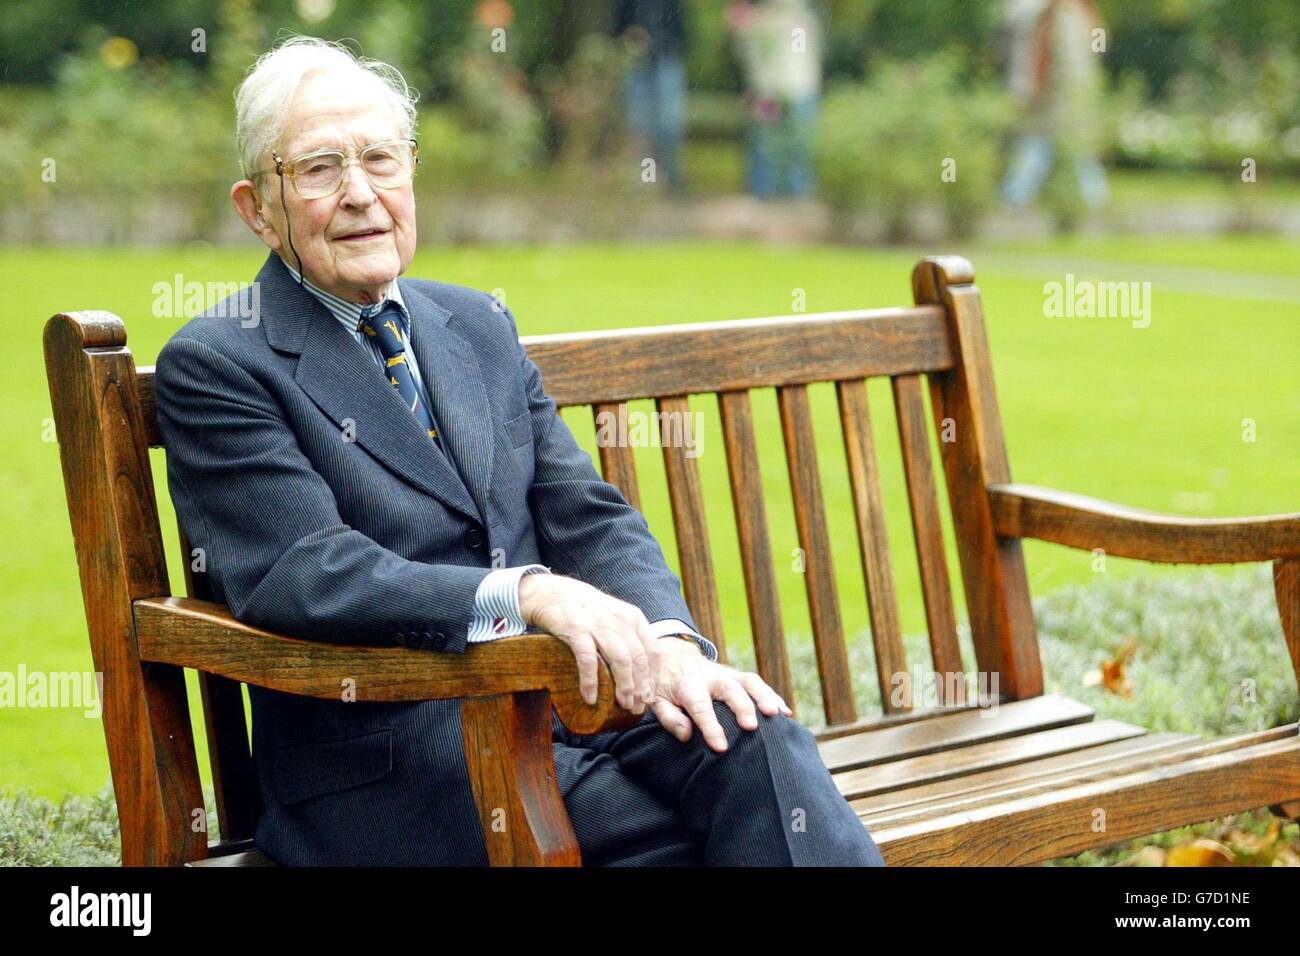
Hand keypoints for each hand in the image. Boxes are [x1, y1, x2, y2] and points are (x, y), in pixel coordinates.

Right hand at [519, 573, 658, 714]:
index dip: (652, 677)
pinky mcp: (576, 630)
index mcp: (633, 617)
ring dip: (624, 687)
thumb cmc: (587, 611)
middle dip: (640, 688)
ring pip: (620, 661)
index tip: (648, 697)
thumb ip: (630, 637)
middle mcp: (619, 620)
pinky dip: (591, 682)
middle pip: (638, 659)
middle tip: (635, 707)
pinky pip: (589, 661)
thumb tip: (643, 672)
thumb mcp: (615, 616)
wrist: (553, 593)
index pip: (652, 651)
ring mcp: (598, 624)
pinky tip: (590, 698)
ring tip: (622, 705)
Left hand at [650, 638, 792, 751]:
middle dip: (742, 707)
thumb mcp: (655, 701)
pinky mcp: (738, 676)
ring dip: (764, 697)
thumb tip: (687, 735)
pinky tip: (785, 713)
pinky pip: (758, 683)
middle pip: (730, 690)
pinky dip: (772, 696)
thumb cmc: (664, 685)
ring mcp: (727, 674)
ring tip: (776, 715)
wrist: (671, 655)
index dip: (710, 727)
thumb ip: (670, 718)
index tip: (721, 747)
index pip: (700, 707)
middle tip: (751, 727)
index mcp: (687, 685)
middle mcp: (710, 677)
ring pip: (749, 682)